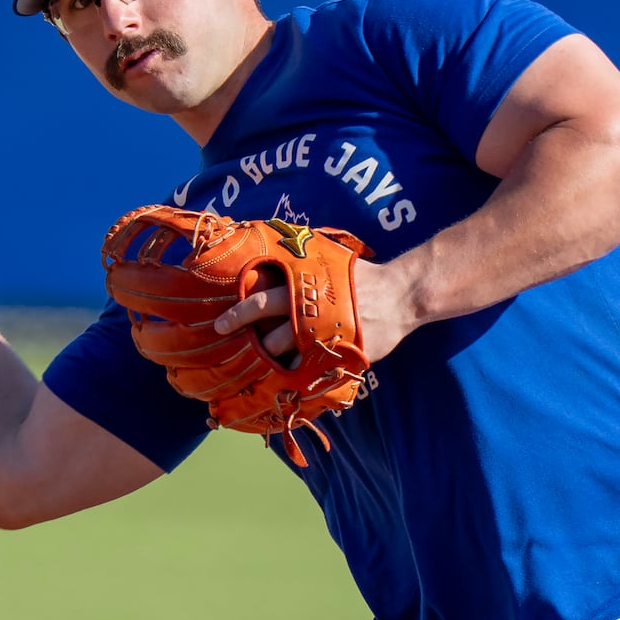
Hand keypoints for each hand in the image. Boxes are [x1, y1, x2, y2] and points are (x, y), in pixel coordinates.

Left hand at [213, 257, 418, 364]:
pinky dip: (297, 374)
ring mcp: (327, 339)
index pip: (263, 301)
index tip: (219, 325)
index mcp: (304, 290)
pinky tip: (288, 376)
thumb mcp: (326, 258)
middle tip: (236, 354)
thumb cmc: (358, 275)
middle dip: (250, 346)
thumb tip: (266, 243)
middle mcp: (312, 316)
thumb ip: (299, 259)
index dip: (239, 314)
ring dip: (273, 361)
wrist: (400, 295)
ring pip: (289, 357)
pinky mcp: (341, 356)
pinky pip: (312, 371)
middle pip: (272, 336)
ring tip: (263, 363)